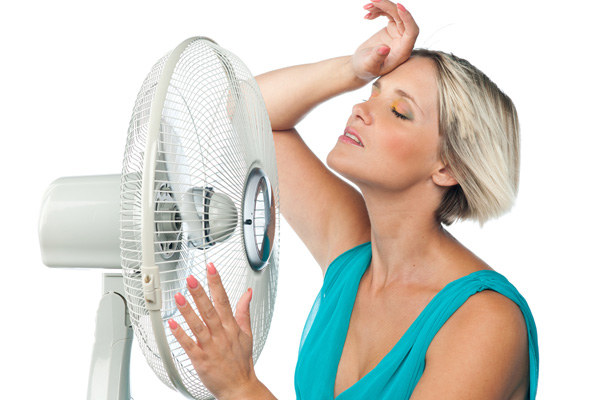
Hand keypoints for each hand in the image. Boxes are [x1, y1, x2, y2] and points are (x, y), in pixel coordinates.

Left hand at [169, 262, 257, 399]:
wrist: (240, 386)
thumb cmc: (241, 361)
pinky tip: (172, 323)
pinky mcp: (201, 360)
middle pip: (210, 310)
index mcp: (231, 327)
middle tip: (191, 279)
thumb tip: (247, 293)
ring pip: (198, 325)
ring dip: (188, 311)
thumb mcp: (247, 333)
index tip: (210, 268)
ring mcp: (211, 347)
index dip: (217, 282)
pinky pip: (189, 345)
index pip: (224, 299)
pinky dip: (180, 335)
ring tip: (178, 297)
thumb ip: (244, 311)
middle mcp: (221, 334)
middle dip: (200, 293)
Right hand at [352, 1, 418, 81]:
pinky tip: (367, 15)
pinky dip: (378, 11)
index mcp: (402, 52)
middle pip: (402, 18)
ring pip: (395, 13)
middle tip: (373, 1)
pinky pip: (389, 14)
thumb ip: (377, 58)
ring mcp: (398, 33)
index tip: (398, 6)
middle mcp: (403, 41)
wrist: (360, 66)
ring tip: (366, 8)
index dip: (408, 18)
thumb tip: (385, 48)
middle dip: (389, 7)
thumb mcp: (369, 65)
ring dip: (382, 7)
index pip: (412, 32)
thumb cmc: (365, 69)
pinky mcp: (392, 28)